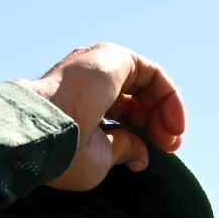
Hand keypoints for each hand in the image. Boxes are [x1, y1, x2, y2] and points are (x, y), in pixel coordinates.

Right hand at [19, 44, 184, 191]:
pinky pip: (152, 73)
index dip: (143, 134)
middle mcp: (88, 81)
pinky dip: (168, 96)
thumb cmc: (65, 154)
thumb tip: (142, 155)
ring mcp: (99, 66)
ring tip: (173, 137)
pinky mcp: (113, 58)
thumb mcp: (101, 159)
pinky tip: (173, 122)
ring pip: (146, 84)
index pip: (121, 114)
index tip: (156, 154)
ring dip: (165, 111)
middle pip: (135, 99)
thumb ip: (124, 149)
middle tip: (170, 148)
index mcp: (79, 104)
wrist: (45, 134)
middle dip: (156, 124)